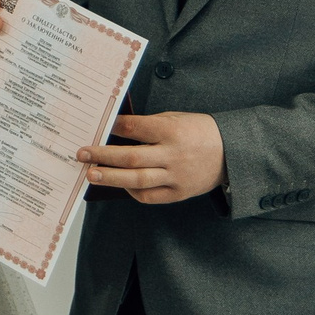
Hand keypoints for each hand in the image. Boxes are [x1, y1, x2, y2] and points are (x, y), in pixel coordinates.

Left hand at [76, 108, 224, 205]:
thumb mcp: (177, 119)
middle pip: (131, 157)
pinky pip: (150, 196)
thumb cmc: (199, 131)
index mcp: (172, 131)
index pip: (136, 128)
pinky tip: (120, 185)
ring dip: (111, 177)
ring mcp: (176, 176)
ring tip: (91, 174)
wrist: (231, 153)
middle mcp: (173, 155)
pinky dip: (132, 191)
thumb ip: (150, 125)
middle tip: (82, 154)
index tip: (98, 127)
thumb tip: (117, 129)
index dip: (115, 127)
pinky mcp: (179, 193)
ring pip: (137, 180)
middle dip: (103, 156)